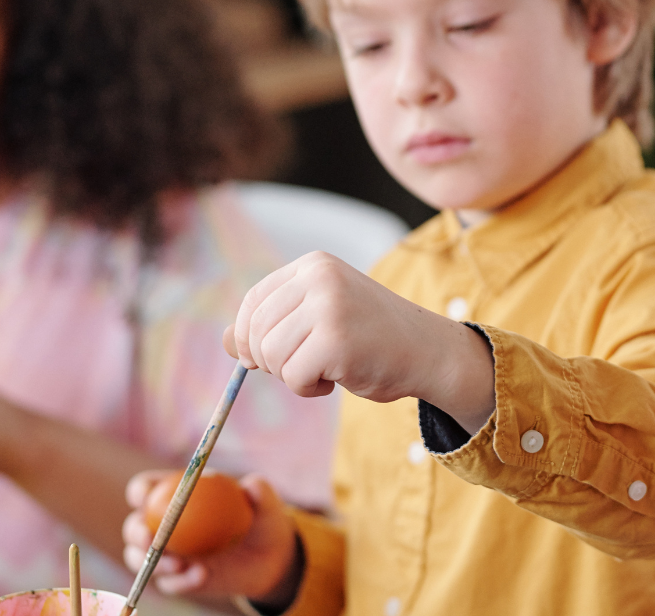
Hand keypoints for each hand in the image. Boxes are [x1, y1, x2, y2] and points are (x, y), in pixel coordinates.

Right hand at [121, 471, 296, 601]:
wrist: (268, 559)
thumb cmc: (262, 521)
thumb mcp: (267, 506)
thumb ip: (261, 493)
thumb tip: (253, 484)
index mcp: (176, 496)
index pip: (146, 489)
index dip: (140, 491)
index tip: (144, 498)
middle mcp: (164, 524)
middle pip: (134, 527)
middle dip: (135, 533)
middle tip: (150, 540)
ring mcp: (168, 554)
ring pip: (141, 560)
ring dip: (154, 563)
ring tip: (180, 564)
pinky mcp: (176, 579)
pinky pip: (168, 583)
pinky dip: (181, 581)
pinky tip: (202, 576)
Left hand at [228, 251, 494, 430]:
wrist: (428, 352)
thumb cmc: (373, 338)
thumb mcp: (319, 321)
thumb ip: (275, 325)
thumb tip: (226, 340)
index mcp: (314, 265)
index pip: (254, 300)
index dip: (248, 336)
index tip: (264, 358)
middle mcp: (319, 277)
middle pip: (256, 330)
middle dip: (270, 360)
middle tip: (303, 368)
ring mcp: (328, 306)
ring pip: (270, 355)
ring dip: (292, 376)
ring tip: (325, 371)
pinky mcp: (335, 340)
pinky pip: (293, 377)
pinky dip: (310, 389)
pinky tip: (338, 379)